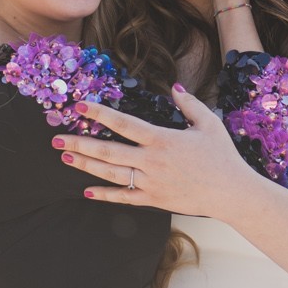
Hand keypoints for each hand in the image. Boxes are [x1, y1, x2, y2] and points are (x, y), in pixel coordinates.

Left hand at [53, 85, 260, 218]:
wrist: (231, 192)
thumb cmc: (222, 156)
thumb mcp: (209, 124)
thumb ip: (189, 104)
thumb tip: (174, 88)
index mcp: (162, 139)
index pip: (124, 124)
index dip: (100, 114)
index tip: (80, 107)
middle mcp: (152, 161)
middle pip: (108, 151)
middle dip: (80, 143)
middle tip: (57, 138)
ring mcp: (151, 182)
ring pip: (110, 173)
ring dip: (85, 165)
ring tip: (65, 157)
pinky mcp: (154, 199)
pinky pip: (123, 196)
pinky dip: (104, 194)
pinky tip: (86, 189)